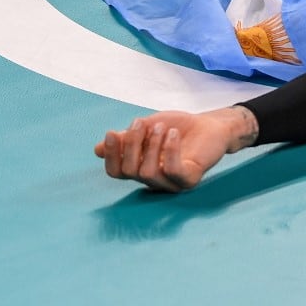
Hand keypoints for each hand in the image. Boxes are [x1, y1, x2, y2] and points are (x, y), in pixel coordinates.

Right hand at [95, 107, 257, 191]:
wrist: (209, 125)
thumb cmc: (177, 128)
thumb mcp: (147, 129)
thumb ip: (126, 139)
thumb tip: (96, 149)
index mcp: (140, 168)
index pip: (116, 172)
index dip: (110, 155)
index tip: (112, 132)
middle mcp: (153, 180)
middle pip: (129, 171)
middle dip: (132, 144)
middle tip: (141, 122)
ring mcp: (172, 183)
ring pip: (148, 173)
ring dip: (152, 144)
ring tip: (163, 127)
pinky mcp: (190, 179)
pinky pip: (172, 171)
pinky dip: (169, 150)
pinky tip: (173, 134)